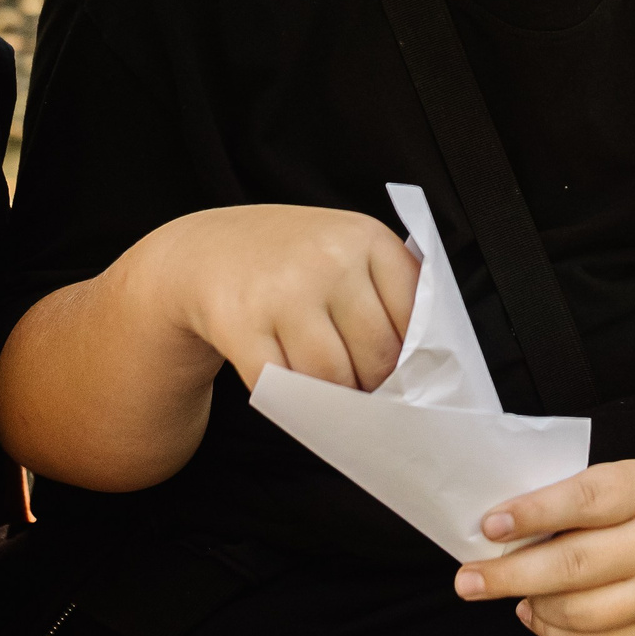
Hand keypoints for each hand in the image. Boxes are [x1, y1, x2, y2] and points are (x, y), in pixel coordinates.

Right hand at [140, 204, 418, 393]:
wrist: (206, 250)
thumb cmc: (293, 260)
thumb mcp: (348, 249)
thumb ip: (391, 292)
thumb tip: (427, 368)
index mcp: (366, 236)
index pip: (416, 318)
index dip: (413, 357)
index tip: (403, 372)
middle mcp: (328, 257)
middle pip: (378, 355)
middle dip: (374, 383)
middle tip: (362, 387)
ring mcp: (282, 290)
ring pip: (332, 378)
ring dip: (335, 397)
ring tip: (330, 388)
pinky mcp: (239, 323)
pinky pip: (283, 386)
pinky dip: (291, 399)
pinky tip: (289, 384)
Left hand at [453, 459, 634, 635]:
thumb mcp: (618, 480)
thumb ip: (569, 500)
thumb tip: (499, 533)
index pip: (585, 500)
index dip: (534, 513)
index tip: (490, 526)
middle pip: (576, 565)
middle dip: (511, 575)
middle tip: (468, 580)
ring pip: (580, 612)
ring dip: (532, 604)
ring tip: (510, 592)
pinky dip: (554, 631)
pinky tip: (537, 612)